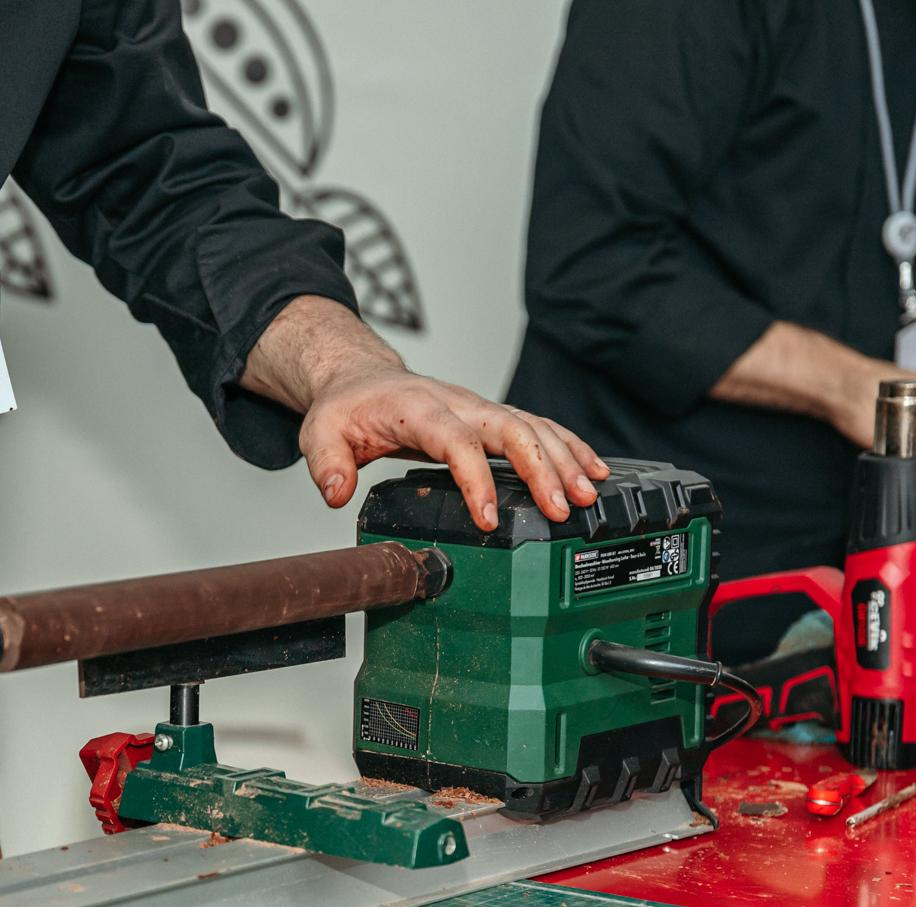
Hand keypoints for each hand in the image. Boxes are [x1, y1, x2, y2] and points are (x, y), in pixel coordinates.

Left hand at [239, 296, 606, 531]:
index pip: (456, 442)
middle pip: (510, 429)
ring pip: (533, 426)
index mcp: (419, 409)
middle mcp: (458, 404)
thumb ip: (327, 464)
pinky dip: (569, 447)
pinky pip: (539, 427)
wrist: (361, 379)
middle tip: (562, 506)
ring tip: (589, 495)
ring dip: (564, 459)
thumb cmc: (347, 408)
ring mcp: (480, 408)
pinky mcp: (492, 418)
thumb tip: (337, 494)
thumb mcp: (321, 433)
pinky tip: (594, 471)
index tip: (488, 518)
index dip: (476, 479)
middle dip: (541, 468)